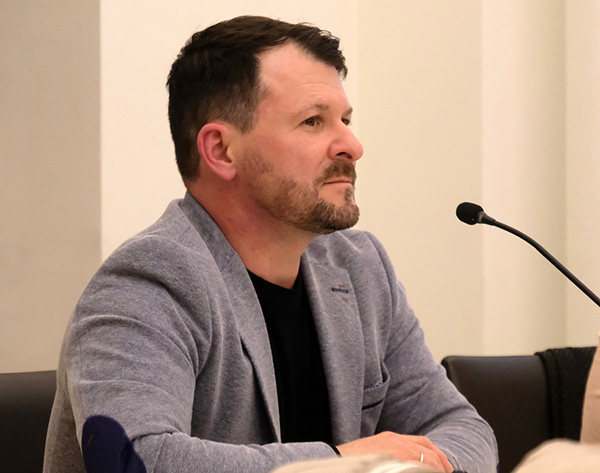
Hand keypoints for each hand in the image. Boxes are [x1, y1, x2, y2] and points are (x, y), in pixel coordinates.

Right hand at [336, 431, 453, 472]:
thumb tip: (405, 464)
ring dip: (435, 466)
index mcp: (391, 438)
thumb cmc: (352, 460)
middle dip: (441, 461)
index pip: (422, 442)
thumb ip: (390, 454)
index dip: (436, 453)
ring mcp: (394, 451)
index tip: (444, 465)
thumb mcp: (374, 452)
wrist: (336, 461)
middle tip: (448, 472)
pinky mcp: (391, 460)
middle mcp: (395, 442)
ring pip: (424, 457)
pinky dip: (425, 468)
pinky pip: (414, 464)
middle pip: (427, 448)